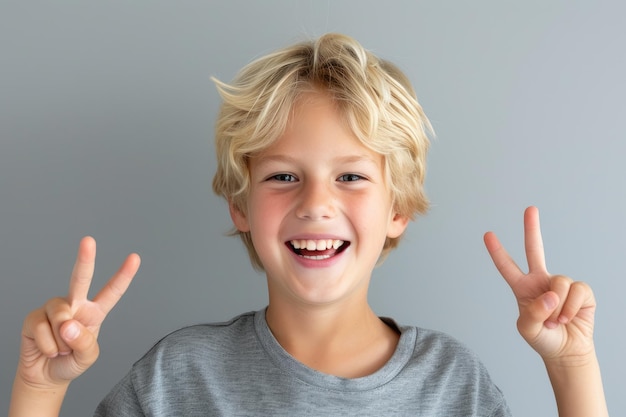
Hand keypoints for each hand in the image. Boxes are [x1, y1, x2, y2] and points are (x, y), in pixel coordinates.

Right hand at [16, 236, 139, 388]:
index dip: (124, 275)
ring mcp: (53, 308)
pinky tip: (46, 348)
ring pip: (60, 317)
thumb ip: (84, 342)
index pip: (112, 292)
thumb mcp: (88, 357)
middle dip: (84, 259)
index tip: (134, 258)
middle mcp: (75, 304)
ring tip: (60, 347)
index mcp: (95, 311)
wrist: (45, 375)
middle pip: (80, 279)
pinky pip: (43, 330)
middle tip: (88, 240)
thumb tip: (67, 324)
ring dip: (61, 341)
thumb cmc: (71, 361)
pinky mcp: (34, 317)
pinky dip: (47, 346)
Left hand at [484, 207, 595, 363]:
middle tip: (530, 209)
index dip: (497, 251)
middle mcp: (541, 281)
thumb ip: (533, 313)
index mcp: (522, 288)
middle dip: (532, 229)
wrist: (566, 351)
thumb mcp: (528, 329)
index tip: (487, 234)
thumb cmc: (543, 338)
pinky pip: (576, 291)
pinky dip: (571, 308)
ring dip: (558, 307)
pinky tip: (569, 318)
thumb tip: (550, 295)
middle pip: (535, 250)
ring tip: (556, 321)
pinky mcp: (581, 291)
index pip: (507, 267)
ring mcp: (561, 284)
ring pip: (559, 282)